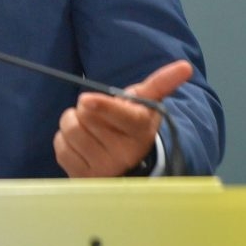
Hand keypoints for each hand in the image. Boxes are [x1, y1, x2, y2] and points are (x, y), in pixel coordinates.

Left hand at [53, 60, 192, 177]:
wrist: (132, 164)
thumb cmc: (135, 124)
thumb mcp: (148, 104)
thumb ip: (162, 83)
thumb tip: (185, 66)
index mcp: (139, 129)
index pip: (119, 116)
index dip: (102, 106)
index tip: (86, 99)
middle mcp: (123, 153)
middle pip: (85, 116)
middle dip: (85, 108)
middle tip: (96, 113)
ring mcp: (103, 169)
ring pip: (70, 131)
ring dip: (72, 123)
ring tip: (88, 127)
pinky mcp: (83, 178)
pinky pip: (60, 148)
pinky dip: (65, 141)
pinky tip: (81, 144)